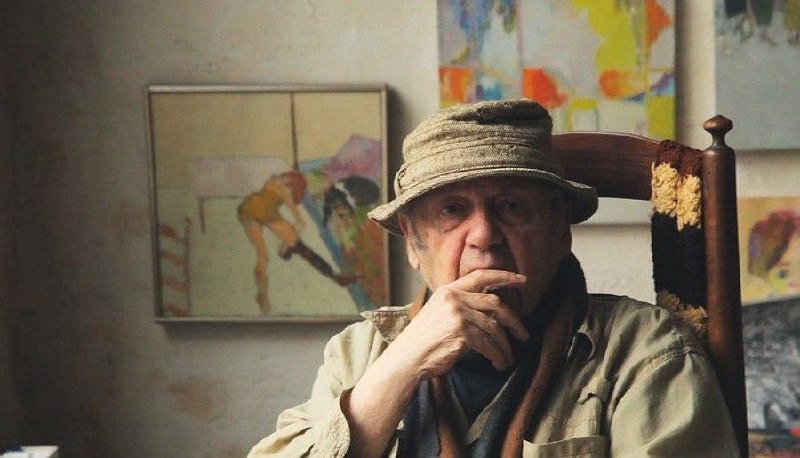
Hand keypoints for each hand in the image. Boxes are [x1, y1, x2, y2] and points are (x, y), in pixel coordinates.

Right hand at [388, 269, 529, 379]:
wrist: (407, 357)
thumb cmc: (424, 339)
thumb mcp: (439, 313)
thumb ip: (460, 306)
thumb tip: (491, 312)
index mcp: (449, 290)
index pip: (481, 276)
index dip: (504, 276)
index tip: (522, 281)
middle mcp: (454, 298)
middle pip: (495, 303)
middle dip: (514, 321)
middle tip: (524, 334)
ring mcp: (458, 314)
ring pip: (494, 327)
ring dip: (505, 346)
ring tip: (509, 358)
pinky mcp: (462, 333)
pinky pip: (488, 344)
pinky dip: (497, 355)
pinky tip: (499, 363)